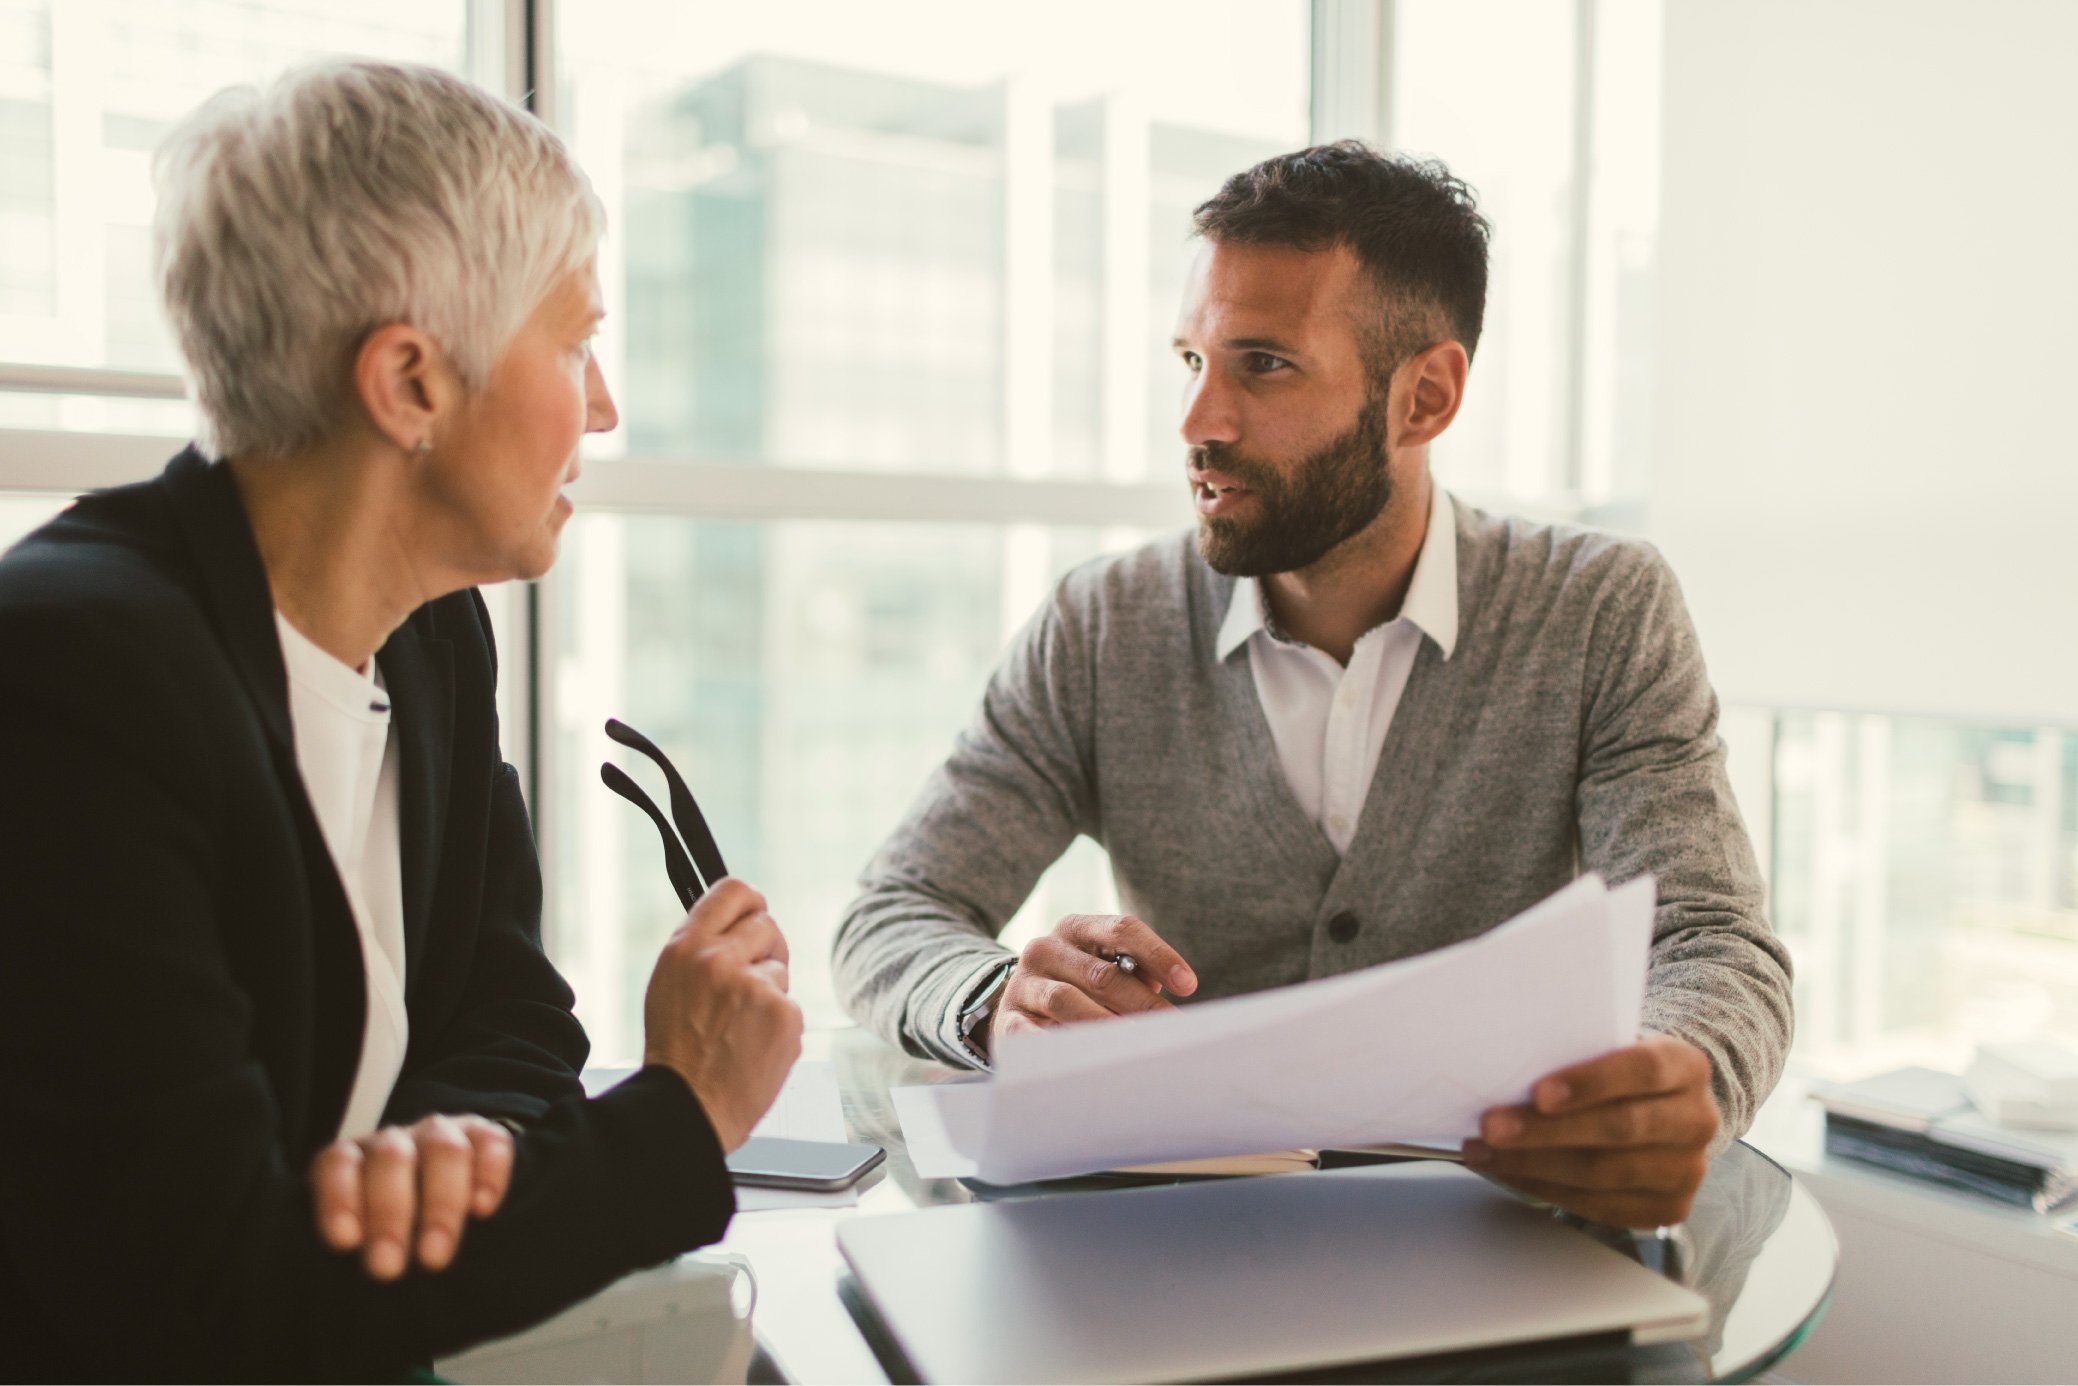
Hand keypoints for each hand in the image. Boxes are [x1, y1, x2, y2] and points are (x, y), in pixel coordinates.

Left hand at [310, 1113, 514, 1280]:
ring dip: (441, 1204)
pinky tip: (482, 1210)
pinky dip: (489, 1173)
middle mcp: (395, 1142)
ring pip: (444, 1149)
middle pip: (392, 1158)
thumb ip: (353, 1248)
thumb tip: (344, 1286)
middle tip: (388, 1268)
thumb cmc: (387, 1239)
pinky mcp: (483, 1137)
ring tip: (435, 1256)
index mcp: (353, 1161)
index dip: (339, 1198)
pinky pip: (491, 1141)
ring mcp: (441, 1136)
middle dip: (390, 1212)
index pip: (338, 1163)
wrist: (429, 1208)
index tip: (346, 1242)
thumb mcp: (357, 1241)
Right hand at [642, 877, 803, 1151]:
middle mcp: (721, 960)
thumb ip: (701, 948)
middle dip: (764, 949)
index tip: (755, 913)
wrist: (688, 1108)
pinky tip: (753, 1046)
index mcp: (687, 948)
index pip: (733, 891)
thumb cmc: (676, 1051)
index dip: (750, 902)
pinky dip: (778, 1025)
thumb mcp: (669, 984)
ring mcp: (756, 988)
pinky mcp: (785, 1016)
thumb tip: (734, 923)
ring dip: (768, 992)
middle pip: (767, 925)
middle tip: (749, 982)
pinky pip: (790, 1006)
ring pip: (779, 970)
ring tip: (739, 1028)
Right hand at [988, 913, 1197, 1050]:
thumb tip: (1177, 986)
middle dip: (1142, 1004)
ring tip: (1136, 1048)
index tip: (1189, 985)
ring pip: (1068, 1001)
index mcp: (1076, 928)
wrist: (1019, 1004)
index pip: (1122, 930)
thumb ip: (1137, 971)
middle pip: (1102, 973)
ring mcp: (1024, 983)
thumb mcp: (1104, 967)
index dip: (1159, 955)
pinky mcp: (1008, 1018)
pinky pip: (1031, 1033)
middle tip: (1171, 1030)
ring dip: (1106, 1026)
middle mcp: (1046, 948)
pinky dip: (1058, 1044)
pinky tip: (1083, 1058)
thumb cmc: (1079, 986)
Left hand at [1462, 1034, 1718, 1228]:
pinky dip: (1546, 1189)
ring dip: (1533, 1165)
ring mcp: (1686, 1169)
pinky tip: (1510, 1173)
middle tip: (1492, 1127)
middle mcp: (1697, 1120)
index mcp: (1687, 1066)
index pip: (1643, 1071)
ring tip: (1484, 1152)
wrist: (1660, 1108)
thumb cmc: (1619, 1072)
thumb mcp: (1610, 1046)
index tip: (1538, 1093)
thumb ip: (1576, 1051)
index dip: (1590, 1083)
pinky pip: (1599, 1205)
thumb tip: (1504, 1066)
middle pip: (1619, 1128)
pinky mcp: (1668, 1208)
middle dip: (1547, 1131)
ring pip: (1604, 1173)